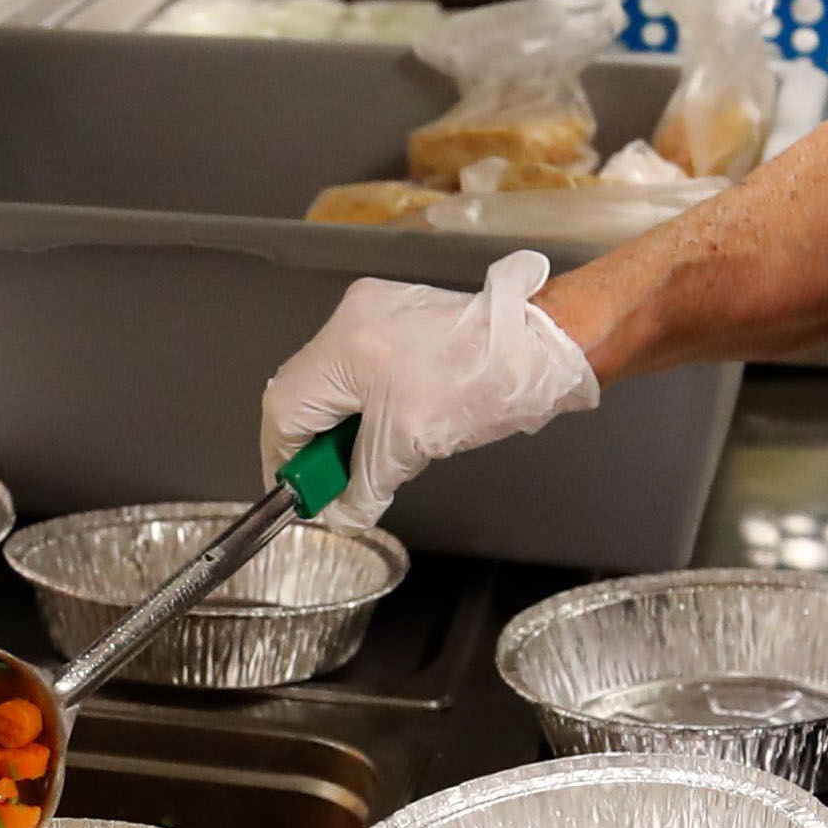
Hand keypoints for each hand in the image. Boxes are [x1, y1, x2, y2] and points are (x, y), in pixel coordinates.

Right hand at [258, 251, 601, 524]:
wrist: (544, 348)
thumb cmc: (482, 389)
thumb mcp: (410, 448)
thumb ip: (362, 486)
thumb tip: (338, 515)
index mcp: (345, 347)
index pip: (284, 410)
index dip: (283, 460)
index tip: (295, 496)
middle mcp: (349, 319)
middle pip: (303, 392)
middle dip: (314, 444)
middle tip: (333, 485)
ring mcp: (373, 312)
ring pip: (331, 382)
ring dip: (340, 427)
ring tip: (366, 461)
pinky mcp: (397, 316)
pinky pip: (359, 367)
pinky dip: (363, 404)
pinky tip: (387, 429)